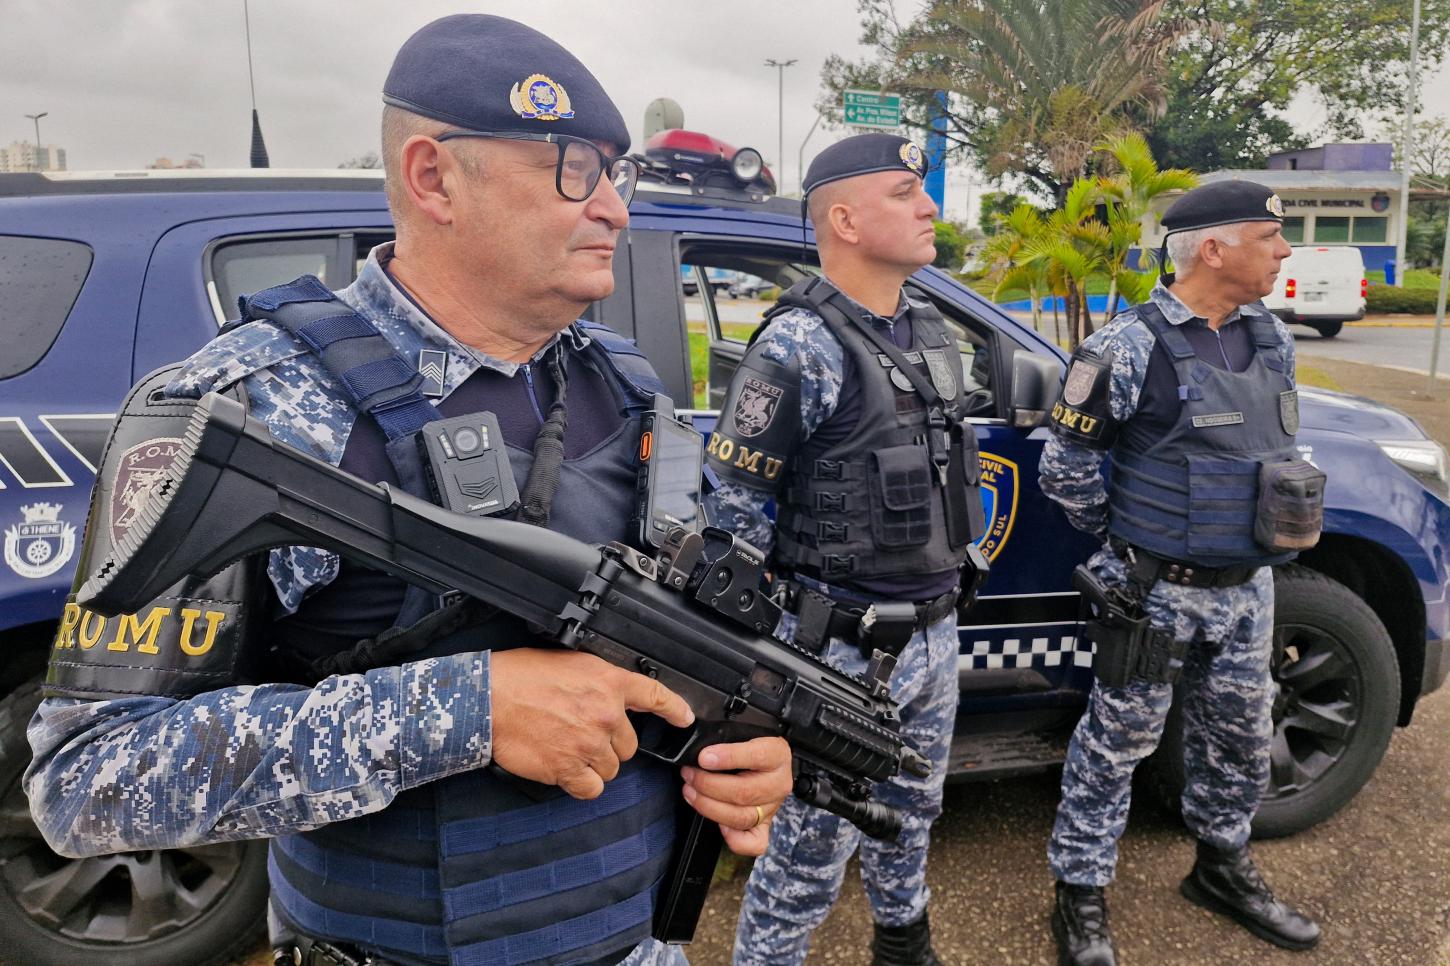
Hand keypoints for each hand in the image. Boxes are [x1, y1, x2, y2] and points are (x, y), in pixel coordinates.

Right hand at [490, 648, 693, 799]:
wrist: (488, 698)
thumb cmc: (520, 677)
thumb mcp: (570, 663)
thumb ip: (598, 682)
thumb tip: (609, 697)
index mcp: (608, 682)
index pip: (655, 695)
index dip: (675, 709)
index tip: (684, 719)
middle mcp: (605, 713)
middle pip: (629, 745)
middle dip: (609, 743)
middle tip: (580, 732)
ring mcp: (589, 743)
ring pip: (611, 768)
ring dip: (594, 764)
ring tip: (567, 747)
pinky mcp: (569, 769)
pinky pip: (592, 788)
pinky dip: (581, 784)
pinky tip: (565, 769)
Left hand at [680, 736, 792, 855]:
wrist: (766, 760)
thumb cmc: (748, 743)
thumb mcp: (742, 732)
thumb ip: (725, 737)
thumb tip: (698, 746)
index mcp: (777, 754)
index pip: (756, 756)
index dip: (728, 757)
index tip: (703, 758)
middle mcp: (779, 783)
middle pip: (744, 792)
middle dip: (708, 785)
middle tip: (688, 775)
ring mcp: (773, 807)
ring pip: (742, 817)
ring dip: (709, 807)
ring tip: (690, 792)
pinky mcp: (766, 826)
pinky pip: (755, 843)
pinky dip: (736, 840)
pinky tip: (720, 827)